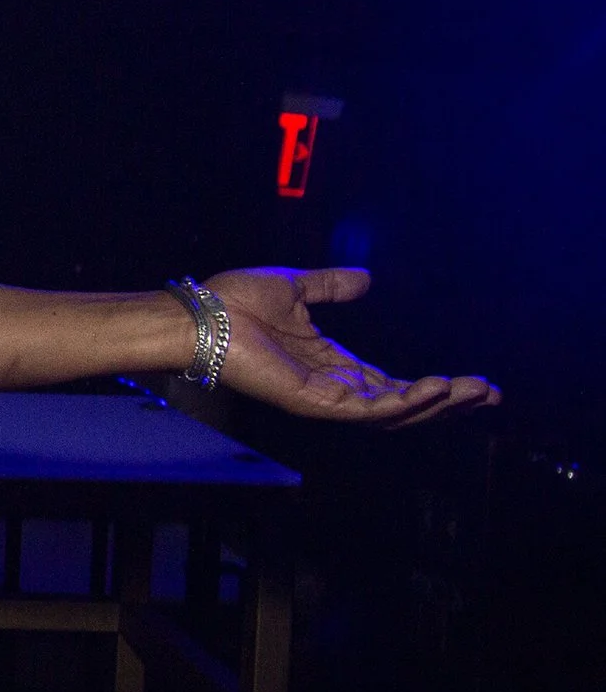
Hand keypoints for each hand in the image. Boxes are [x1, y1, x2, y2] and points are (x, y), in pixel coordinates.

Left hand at [204, 267, 498, 424]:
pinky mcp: (310, 400)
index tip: (472, 381)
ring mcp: (321, 397)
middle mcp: (329, 385)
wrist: (202, 311)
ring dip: (434, 403)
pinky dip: (401, 402)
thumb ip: (331, 287)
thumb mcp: (295, 287)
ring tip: (473, 391)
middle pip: (400, 402)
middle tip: (488, 394)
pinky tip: (433, 387)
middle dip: (446, 401)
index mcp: (328, 362)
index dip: (431, 385)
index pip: (389, 381)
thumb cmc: (235, 300)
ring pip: (390, 412)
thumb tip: (367, 280)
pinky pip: (365, 409)